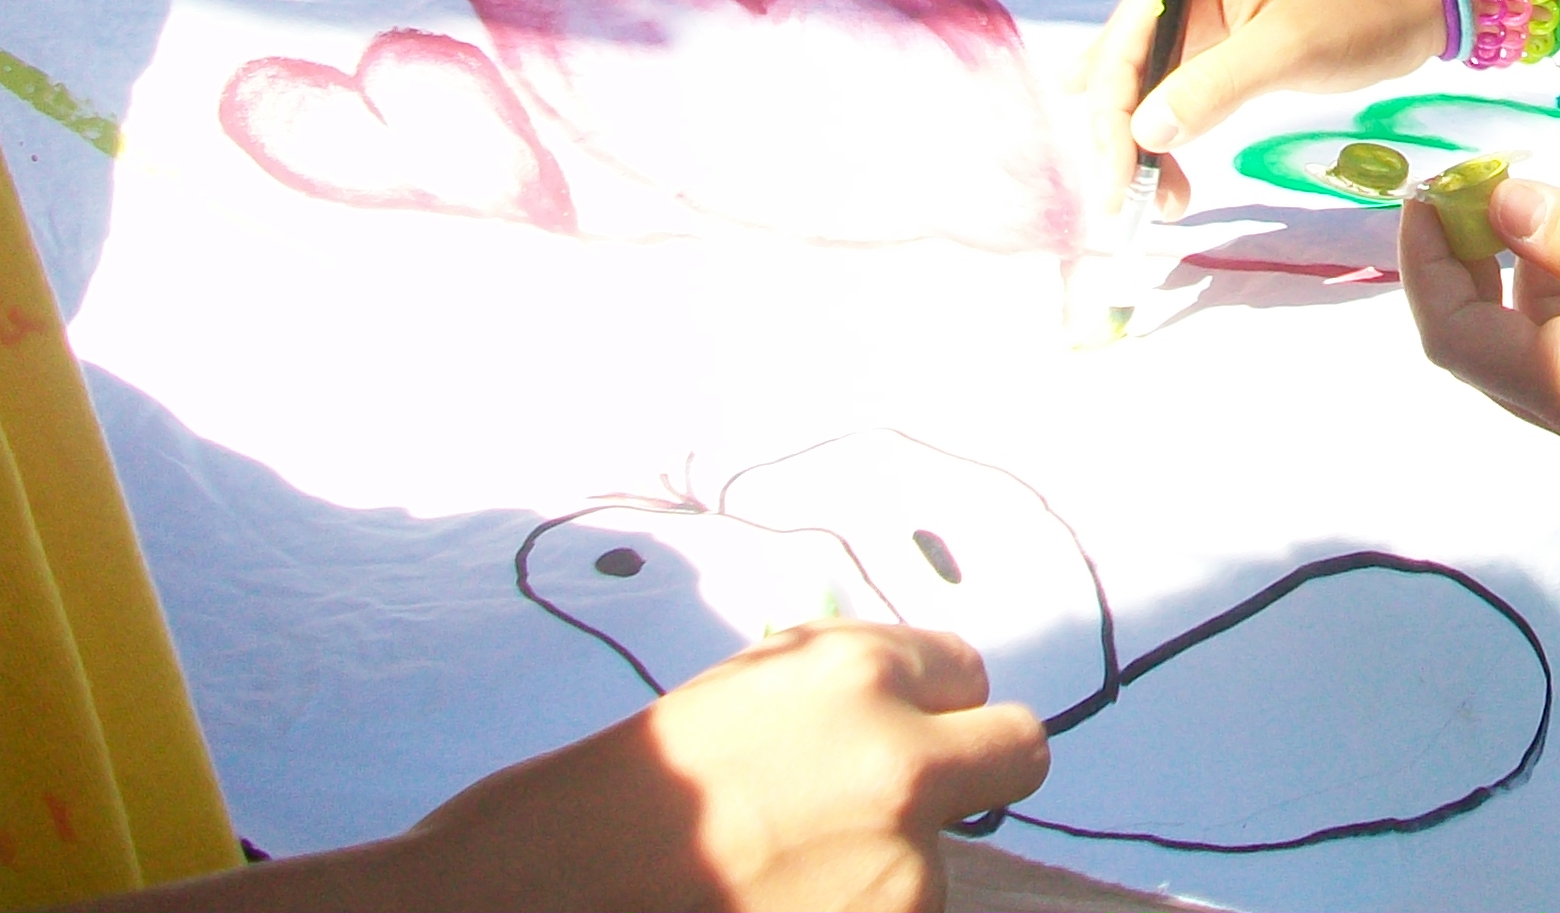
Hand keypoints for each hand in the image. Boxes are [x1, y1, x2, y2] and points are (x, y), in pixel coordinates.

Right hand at [391, 624, 1044, 912]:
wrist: (543, 901)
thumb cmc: (618, 795)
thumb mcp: (738, 696)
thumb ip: (839, 688)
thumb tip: (915, 695)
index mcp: (859, 677)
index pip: (969, 671)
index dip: (927, 705)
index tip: (894, 728)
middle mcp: (902, 763)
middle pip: (1015, 750)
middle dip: (970, 767)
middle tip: (894, 804)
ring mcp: (901, 870)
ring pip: (945, 853)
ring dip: (888, 864)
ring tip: (775, 877)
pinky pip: (902, 912)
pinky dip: (856, 912)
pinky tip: (774, 906)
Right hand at [1088, 0, 1444, 212]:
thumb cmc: (1363, 9)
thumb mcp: (1289, 48)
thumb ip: (1213, 87)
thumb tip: (1143, 133)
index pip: (1122, 52)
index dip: (1110, 122)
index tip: (1118, 186)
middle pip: (1127, 70)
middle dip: (1120, 139)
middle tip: (1131, 205)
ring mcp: (1208, 20)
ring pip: (1151, 86)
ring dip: (1143, 142)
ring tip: (1160, 196)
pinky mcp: (1232, 46)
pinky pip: (1182, 90)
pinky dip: (1170, 131)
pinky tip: (1148, 159)